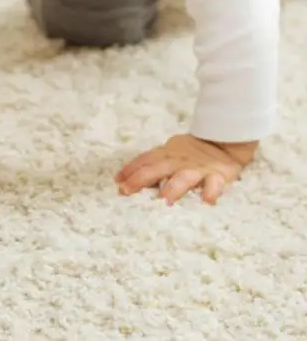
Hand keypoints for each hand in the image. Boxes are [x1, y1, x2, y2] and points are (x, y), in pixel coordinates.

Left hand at [115, 134, 257, 204]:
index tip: (116, 181)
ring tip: (165, 200)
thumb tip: (129, 178)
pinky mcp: (217, 175)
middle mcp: (178, 161)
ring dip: (173, 188)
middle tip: (126, 191)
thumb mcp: (171, 152)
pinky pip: (215, 184)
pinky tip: (207, 200)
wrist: (224, 140)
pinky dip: (212, 191)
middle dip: (140, 179)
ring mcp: (197, 169)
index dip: (130, 169)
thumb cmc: (192, 152)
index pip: (144, 160)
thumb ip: (156, 164)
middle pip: (156, 169)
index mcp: (166, 154)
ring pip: (183, 178)